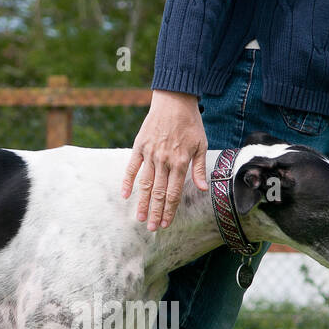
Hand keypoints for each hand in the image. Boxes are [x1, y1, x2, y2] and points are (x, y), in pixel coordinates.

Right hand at [121, 89, 207, 230]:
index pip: (173, 193)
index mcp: (180, 162)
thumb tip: (203, 189)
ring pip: (145, 184)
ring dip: (142, 203)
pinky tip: (125, 195)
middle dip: (156, 213)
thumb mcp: (201, 145)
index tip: (166, 224)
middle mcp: (164, 161)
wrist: (174, 100)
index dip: (170, 210)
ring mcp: (150, 154)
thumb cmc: (190, 123)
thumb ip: (199, 169)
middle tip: (152, 229)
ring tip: (140, 218)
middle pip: (159, 193)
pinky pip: (132, 167)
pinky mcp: (139, 146)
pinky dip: (127, 181)